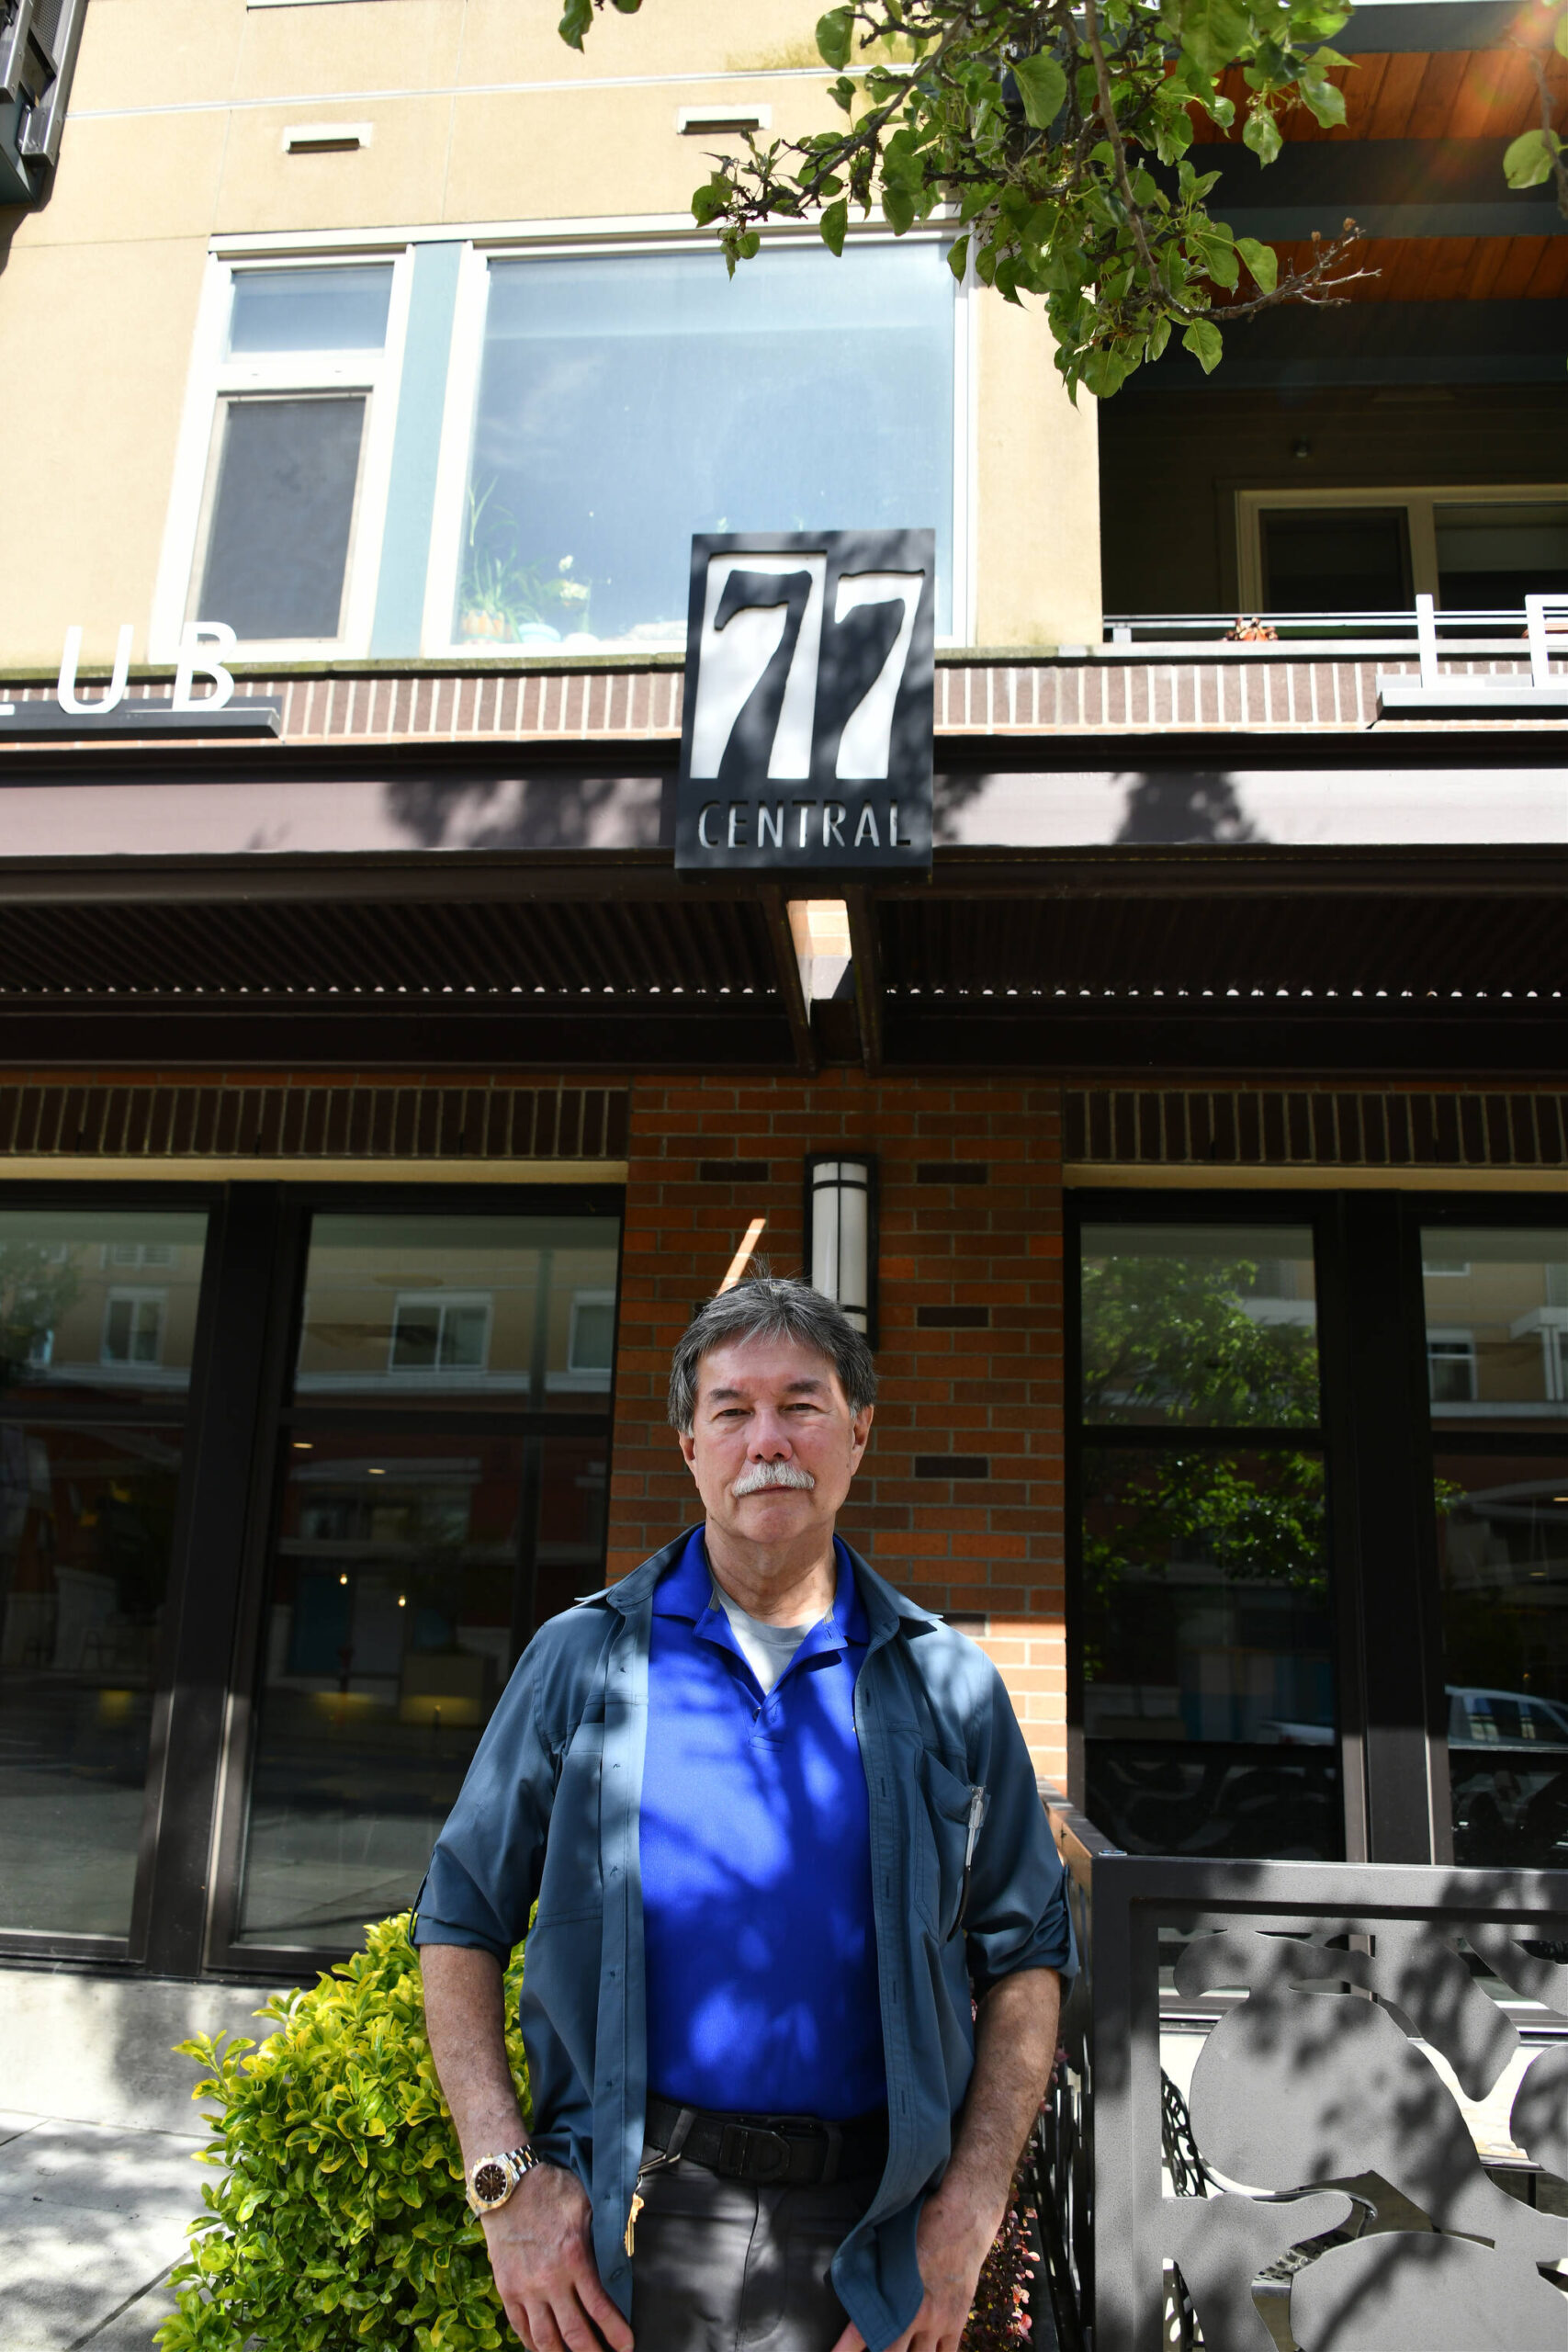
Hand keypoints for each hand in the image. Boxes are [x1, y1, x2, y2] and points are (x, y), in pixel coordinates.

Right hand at [480, 2162, 632, 2351]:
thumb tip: (619, 2252)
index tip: (627, 2346)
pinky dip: (533, 2344)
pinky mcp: (506, 2289)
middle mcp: (549, 2281)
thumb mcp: (585, 2206)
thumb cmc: (550, 2190)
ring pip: (545, 2339)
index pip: (600, 2309)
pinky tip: (545, 2349)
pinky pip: (520, 2327)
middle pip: (574, 2334)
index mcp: (574, 2259)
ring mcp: (525, 2288)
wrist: (507, 2185)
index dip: (616, 2333)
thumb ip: (599, 2235)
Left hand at [829, 2180, 999, 2351]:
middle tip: (876, 2347)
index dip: (847, 2349)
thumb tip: (855, 2291)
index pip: (864, 2333)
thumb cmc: (919, 2226)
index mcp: (894, 2295)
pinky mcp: (957, 2321)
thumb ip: (873, 2276)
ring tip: (903, 2347)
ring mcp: (939, 2321)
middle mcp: (916, 2314)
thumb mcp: (888, 2247)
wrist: (962, 2219)